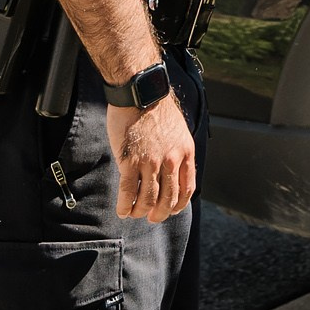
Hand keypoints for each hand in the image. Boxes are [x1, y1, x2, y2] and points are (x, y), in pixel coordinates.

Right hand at [106, 85, 197, 221]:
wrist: (140, 92)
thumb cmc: (156, 109)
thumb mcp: (178, 131)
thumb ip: (176, 153)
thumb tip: (171, 174)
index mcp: (185, 152)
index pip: (187, 189)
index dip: (178, 205)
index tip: (170, 210)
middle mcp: (171, 160)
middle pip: (168, 199)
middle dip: (159, 214)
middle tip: (151, 217)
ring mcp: (151, 162)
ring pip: (148, 199)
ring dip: (141, 212)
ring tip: (134, 214)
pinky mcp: (130, 161)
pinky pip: (128, 192)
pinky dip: (125, 206)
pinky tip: (122, 210)